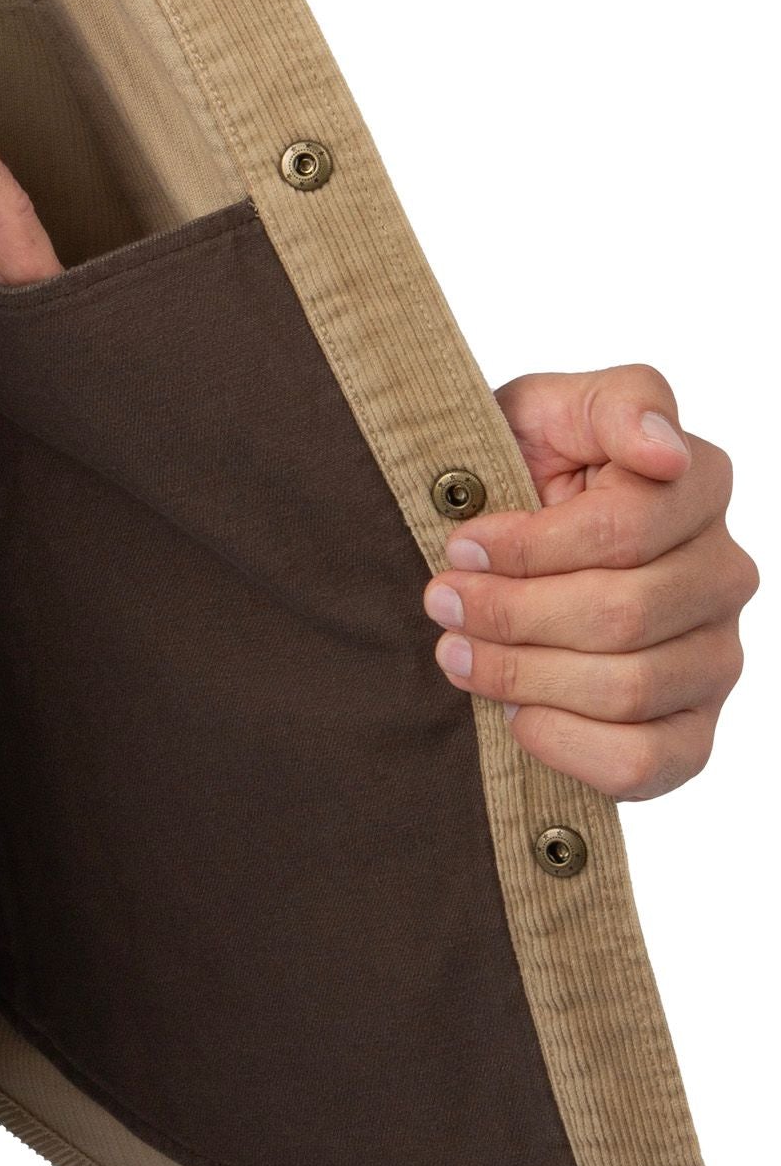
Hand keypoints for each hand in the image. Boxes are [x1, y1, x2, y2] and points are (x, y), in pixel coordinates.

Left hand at [423, 365, 757, 800]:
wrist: (482, 547)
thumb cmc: (515, 469)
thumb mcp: (543, 408)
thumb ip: (615, 403)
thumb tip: (664, 449)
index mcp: (698, 485)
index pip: (623, 532)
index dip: (526, 548)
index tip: (459, 546)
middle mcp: (723, 572)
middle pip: (622, 615)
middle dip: (509, 615)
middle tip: (441, 603)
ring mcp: (715, 654)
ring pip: (628, 689)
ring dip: (521, 676)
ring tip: (457, 655)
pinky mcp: (691, 728)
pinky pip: (647, 762)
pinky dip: (567, 746)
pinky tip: (516, 717)